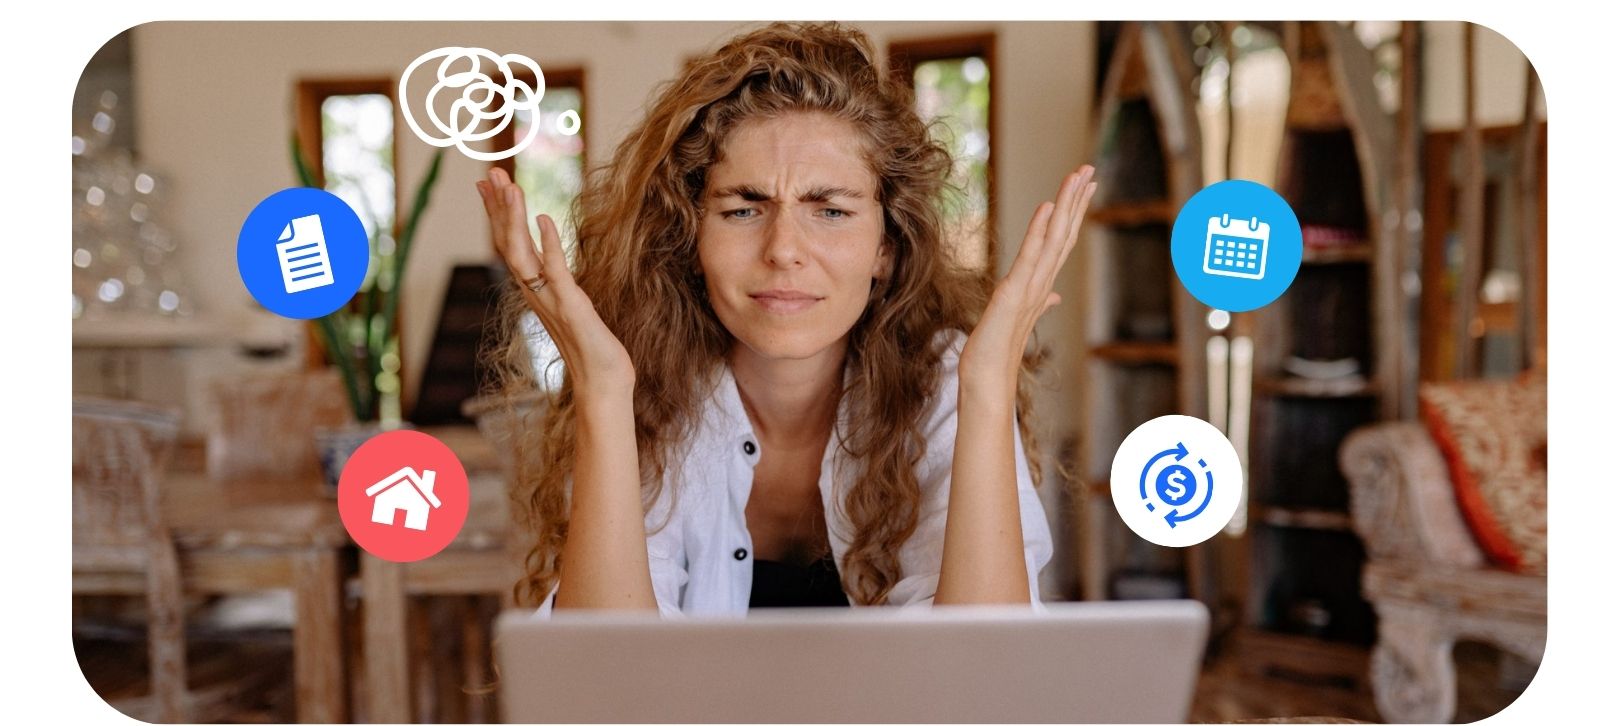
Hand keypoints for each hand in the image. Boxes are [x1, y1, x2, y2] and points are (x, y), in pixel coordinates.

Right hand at [476, 168, 634, 397]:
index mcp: (536, 289)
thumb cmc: (591, 348)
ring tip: (509, 186)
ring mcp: (550, 299)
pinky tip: (543, 218)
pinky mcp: (571, 306)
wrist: (602, 382)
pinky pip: (555, 270)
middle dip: (498, 206)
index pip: (510, 244)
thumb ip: (558, 282)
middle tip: (489, 173)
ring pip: (522, 253)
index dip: (498, 213)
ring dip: (513, 219)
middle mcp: (536, 292)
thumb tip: (550, 259)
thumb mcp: (571, 306)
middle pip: (507, 242)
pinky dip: (549, 243)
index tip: (488, 184)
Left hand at [959, 166, 1095, 391]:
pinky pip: (1030, 256)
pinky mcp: (1015, 293)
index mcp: (1041, 285)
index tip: (1083, 187)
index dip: (1073, 213)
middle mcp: (1042, 283)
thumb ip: (1039, 302)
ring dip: (1067, 205)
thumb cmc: (998, 351)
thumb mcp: (1017, 318)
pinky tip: (1048, 207)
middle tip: (1089, 169)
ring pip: (1055, 238)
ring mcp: (1031, 287)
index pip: (1061, 242)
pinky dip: (1039, 230)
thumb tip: (1054, 296)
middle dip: (1077, 200)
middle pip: (1064, 233)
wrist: (987, 379)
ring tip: (1077, 176)